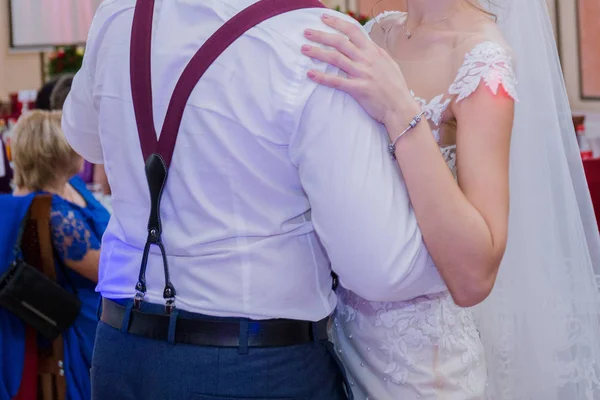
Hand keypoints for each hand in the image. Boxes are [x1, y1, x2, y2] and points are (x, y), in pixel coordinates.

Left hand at [301, 14, 419, 127]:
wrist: (401, 108)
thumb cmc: (395, 87)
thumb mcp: (389, 64)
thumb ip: (376, 54)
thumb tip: (367, 45)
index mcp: (373, 52)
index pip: (353, 31)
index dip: (337, 23)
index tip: (324, 19)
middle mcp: (367, 60)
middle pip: (340, 42)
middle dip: (321, 35)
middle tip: (306, 32)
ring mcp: (362, 74)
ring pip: (335, 58)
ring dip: (318, 52)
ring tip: (304, 49)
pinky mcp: (358, 89)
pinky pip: (336, 81)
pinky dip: (322, 77)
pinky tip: (310, 74)